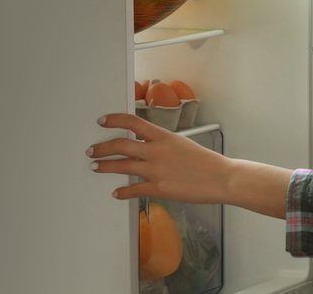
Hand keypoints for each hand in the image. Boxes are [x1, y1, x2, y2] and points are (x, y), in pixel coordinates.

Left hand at [88, 113, 230, 202]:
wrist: (221, 178)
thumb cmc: (205, 161)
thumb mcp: (182, 144)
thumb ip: (162, 144)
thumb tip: (146, 146)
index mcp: (164, 136)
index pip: (132, 122)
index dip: (114, 120)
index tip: (102, 121)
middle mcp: (157, 150)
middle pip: (120, 145)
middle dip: (102, 147)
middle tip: (91, 150)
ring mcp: (156, 170)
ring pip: (122, 166)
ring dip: (105, 166)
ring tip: (95, 167)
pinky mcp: (159, 189)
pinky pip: (133, 190)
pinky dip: (122, 192)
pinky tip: (116, 192)